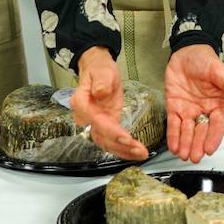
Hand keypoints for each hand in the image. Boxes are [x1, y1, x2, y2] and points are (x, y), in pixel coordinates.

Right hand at [73, 46, 148, 160]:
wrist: (97, 70)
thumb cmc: (99, 69)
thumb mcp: (102, 70)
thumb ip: (101, 81)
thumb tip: (100, 92)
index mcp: (82, 103)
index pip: (96, 121)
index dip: (111, 132)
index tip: (127, 138)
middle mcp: (85, 117)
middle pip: (101, 137)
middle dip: (120, 147)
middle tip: (140, 151)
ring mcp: (95, 122)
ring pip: (106, 143)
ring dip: (123, 151)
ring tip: (141, 154)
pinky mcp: (105, 125)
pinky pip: (111, 141)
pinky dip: (123, 148)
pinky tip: (136, 153)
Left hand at [164, 44, 223, 162]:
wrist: (186, 51)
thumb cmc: (205, 60)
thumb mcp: (218, 70)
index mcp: (218, 103)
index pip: (217, 124)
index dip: (214, 137)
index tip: (210, 149)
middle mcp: (204, 110)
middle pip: (202, 131)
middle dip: (198, 144)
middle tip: (195, 157)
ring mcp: (189, 110)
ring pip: (188, 131)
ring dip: (185, 143)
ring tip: (183, 155)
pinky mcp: (174, 107)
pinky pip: (173, 124)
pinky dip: (173, 135)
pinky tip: (173, 146)